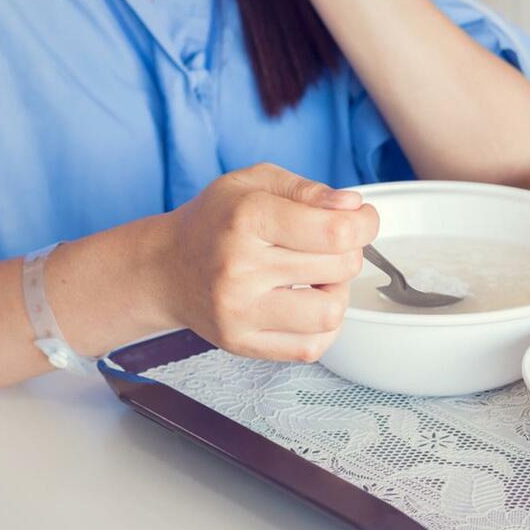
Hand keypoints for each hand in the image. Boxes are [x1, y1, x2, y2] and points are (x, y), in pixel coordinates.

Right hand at [162, 163, 378, 361]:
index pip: (336, 230)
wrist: (165, 267)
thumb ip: (307, 190)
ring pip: (330, 313)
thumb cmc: (215, 220)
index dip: (365, 223)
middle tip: (332, 245)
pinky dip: (323, 326)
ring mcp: (240, 311)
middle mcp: (240, 268)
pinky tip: (308, 303)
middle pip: (340, 267)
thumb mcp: (255, 182)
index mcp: (247, 218)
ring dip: (338, 292)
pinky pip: (311, 347)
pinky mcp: (242, 342)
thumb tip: (352, 207)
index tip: (361, 220)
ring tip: (320, 277)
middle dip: (350, 252)